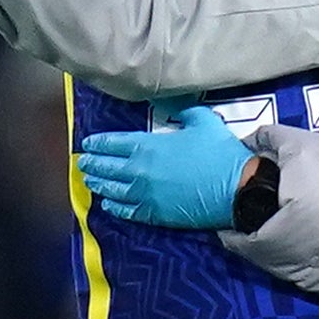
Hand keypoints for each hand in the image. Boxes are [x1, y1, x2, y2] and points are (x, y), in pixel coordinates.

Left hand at [75, 104, 254, 228]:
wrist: (236, 188)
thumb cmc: (220, 153)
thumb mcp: (202, 121)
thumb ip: (182, 110)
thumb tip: (168, 103)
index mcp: (147, 146)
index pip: (113, 143)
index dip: (98, 143)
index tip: (87, 144)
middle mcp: (139, 171)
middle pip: (107, 167)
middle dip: (92, 164)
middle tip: (82, 163)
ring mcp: (145, 195)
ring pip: (113, 190)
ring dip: (99, 185)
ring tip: (90, 182)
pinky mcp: (155, 215)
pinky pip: (127, 211)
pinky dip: (115, 207)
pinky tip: (108, 205)